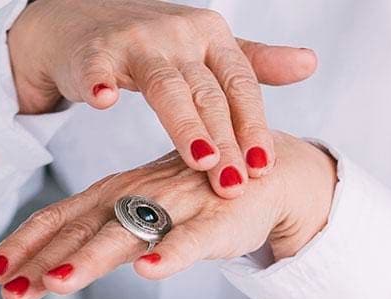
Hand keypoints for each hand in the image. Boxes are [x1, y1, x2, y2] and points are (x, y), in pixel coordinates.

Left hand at [0, 132, 337, 298]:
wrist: (264, 172)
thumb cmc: (191, 195)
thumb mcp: (134, 211)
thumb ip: (90, 239)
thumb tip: (38, 271)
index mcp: (112, 194)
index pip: (58, 218)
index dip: (23, 244)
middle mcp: (136, 196)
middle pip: (81, 231)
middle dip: (42, 261)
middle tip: (11, 289)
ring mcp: (175, 208)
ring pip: (127, 234)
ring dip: (91, 259)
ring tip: (60, 283)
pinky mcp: (215, 223)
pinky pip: (190, 241)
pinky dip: (169, 256)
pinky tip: (149, 271)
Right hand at [8, 0, 316, 197]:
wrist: (80, 21)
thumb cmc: (152, 44)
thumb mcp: (207, 49)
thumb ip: (255, 62)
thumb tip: (310, 64)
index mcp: (211, 36)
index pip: (240, 86)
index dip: (254, 126)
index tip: (265, 168)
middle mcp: (179, 34)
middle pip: (207, 94)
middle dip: (225, 141)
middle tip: (235, 184)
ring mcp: (136, 41)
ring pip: (165, 86)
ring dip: (184, 124)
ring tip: (201, 160)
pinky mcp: (94, 51)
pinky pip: (98, 67)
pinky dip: (100, 82)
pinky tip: (105, 102)